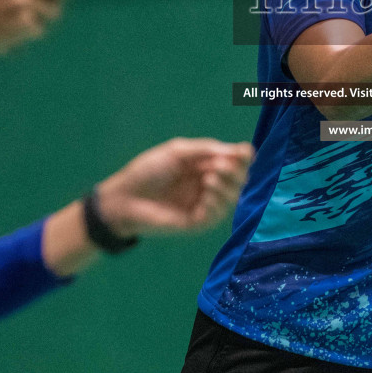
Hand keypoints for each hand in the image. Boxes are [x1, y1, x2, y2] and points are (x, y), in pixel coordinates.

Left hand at [95, 138, 253, 236]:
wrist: (125, 197)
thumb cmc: (148, 170)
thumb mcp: (178, 151)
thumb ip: (207, 149)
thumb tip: (241, 150)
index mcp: (204, 166)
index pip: (233, 161)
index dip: (242, 157)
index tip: (246, 152)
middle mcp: (208, 185)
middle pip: (238, 179)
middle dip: (235, 172)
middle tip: (220, 166)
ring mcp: (203, 205)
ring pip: (231, 198)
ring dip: (226, 187)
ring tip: (209, 179)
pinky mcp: (197, 223)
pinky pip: (217, 215)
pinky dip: (217, 204)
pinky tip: (206, 196)